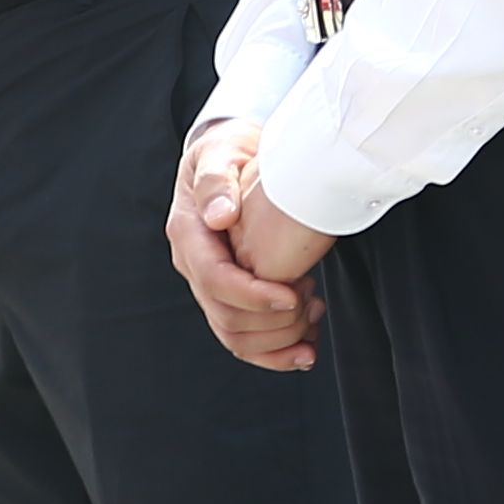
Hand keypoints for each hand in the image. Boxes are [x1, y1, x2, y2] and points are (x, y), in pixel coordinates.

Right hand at [165, 119, 328, 370]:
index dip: (253, 295)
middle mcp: (194, 266)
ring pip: (235, 336)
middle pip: (225, 317)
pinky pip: (245, 339)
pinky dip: (276, 353)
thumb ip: (216, 182)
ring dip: (279, 339)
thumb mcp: (220, 152)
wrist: (230, 157)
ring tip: (314, 313)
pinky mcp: (230, 295)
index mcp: (188, 235)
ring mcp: (211, 284)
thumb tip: (219, 216)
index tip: (292, 295)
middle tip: (312, 299)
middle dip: (273, 320)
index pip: (214, 280)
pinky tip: (307, 349)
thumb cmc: (227, 150)